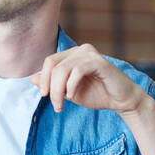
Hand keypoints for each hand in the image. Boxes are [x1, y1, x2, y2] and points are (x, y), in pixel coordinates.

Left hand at [29, 42, 150, 115]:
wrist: (121, 101)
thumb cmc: (97, 95)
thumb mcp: (69, 92)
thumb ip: (53, 84)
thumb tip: (32, 78)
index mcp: (72, 55)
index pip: (49, 62)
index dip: (44, 79)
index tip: (45, 96)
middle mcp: (80, 50)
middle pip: (53, 64)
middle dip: (50, 87)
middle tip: (55, 104)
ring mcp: (89, 54)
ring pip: (62, 69)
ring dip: (58, 90)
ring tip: (61, 105)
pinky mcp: (99, 61)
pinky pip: (77, 71)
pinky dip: (71, 85)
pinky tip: (72, 96)